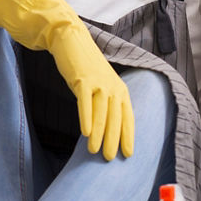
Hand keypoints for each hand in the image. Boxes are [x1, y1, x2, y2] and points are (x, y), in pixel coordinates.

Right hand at [48, 24, 136, 160]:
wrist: (72, 41)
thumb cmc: (86, 68)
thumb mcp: (101, 86)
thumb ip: (105, 104)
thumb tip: (104, 130)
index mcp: (120, 90)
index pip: (128, 117)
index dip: (128, 136)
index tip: (127, 154)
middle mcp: (113, 87)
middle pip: (115, 118)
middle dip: (113, 140)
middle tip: (109, 158)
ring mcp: (98, 83)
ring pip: (101, 113)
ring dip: (98, 134)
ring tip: (94, 151)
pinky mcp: (82, 80)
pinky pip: (85, 102)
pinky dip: (85, 118)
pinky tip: (84, 133)